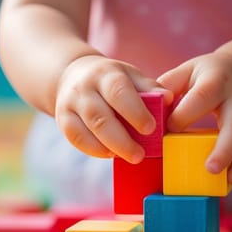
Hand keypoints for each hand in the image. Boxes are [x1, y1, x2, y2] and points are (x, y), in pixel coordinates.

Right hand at [55, 55, 172, 163]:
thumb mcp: (130, 76)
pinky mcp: (63, 119)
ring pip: (86, 129)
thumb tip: (168, 99)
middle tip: (140, 155)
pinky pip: (76, 138)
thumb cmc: (112, 79)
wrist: (73, 74)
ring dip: (109, 147)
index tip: (150, 129)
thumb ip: (149, 88)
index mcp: (106, 74)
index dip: (134, 112)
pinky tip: (110, 154)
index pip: (118, 92)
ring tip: (129, 157)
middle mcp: (85, 88)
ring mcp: (70, 104)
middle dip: (121, 139)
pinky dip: (94, 150)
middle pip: (100, 116)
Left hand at [158, 51, 231, 184]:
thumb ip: (168, 85)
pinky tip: (230, 184)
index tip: (170, 128)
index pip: (202, 98)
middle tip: (210, 168)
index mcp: (215, 82)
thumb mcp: (187, 71)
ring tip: (228, 182)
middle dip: (224, 147)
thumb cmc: (205, 76)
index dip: (186, 114)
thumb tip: (150, 105)